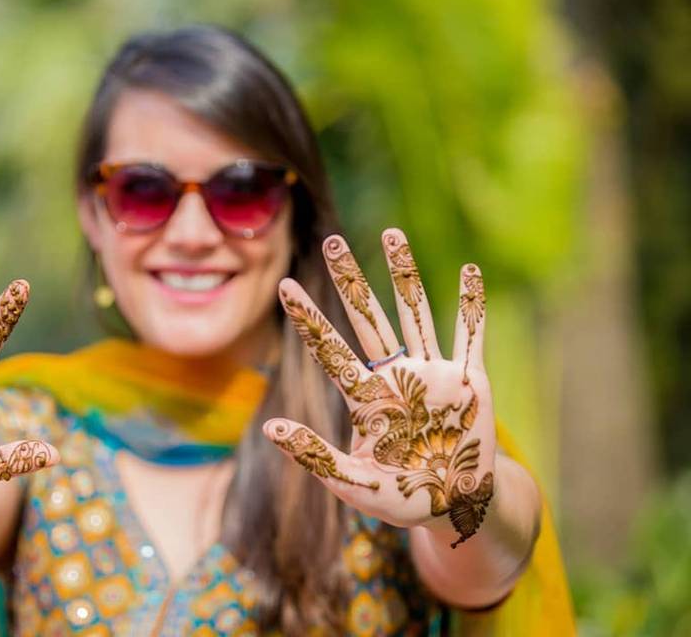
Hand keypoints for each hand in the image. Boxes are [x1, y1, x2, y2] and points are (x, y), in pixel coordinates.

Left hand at [264, 229, 494, 547]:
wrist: (455, 507)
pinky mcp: (469, 381)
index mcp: (367, 399)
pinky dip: (471, 305)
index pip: (330, 350)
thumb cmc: (401, 498)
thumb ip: (315, 456)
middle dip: (350, 281)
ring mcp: (433, 374)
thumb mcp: (352, 483)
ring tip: (391, 233)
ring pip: (415, 312)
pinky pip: (471, 336)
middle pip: (368, 318)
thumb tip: (269, 428)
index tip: (284, 285)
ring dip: (404, 274)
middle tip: (332, 242)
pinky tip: (469, 271)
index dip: (308, 319)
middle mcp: (396, 376)